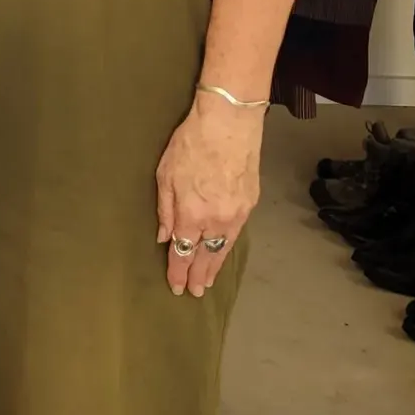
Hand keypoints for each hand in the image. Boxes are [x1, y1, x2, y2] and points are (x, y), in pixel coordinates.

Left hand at [155, 90, 263, 297]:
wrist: (229, 122)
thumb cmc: (191, 143)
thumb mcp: (165, 174)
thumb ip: (165, 209)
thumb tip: (164, 236)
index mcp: (191, 214)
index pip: (182, 252)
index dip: (177, 271)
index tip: (175, 286)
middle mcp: (216, 220)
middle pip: (204, 256)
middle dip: (197, 275)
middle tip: (193, 292)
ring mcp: (236, 213)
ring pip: (223, 249)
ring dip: (214, 267)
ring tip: (207, 281)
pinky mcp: (250, 204)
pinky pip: (236, 234)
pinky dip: (227, 247)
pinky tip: (222, 253)